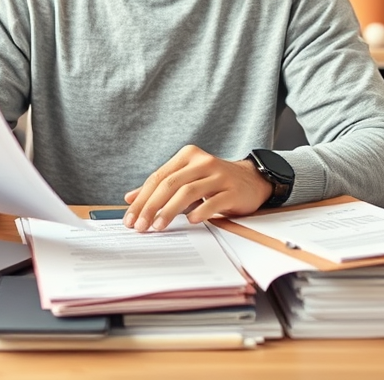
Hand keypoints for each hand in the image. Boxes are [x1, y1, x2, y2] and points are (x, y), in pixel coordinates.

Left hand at [122, 145, 271, 231]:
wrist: (252, 180)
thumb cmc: (214, 181)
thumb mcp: (186, 179)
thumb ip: (160, 186)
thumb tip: (130, 198)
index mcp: (187, 156)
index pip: (158, 177)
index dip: (142, 199)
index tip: (131, 218)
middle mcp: (202, 162)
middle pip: (170, 184)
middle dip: (151, 206)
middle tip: (141, 226)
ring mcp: (219, 175)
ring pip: (188, 191)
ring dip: (170, 210)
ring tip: (158, 226)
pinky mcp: (233, 190)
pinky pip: (214, 201)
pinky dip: (201, 210)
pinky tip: (191, 221)